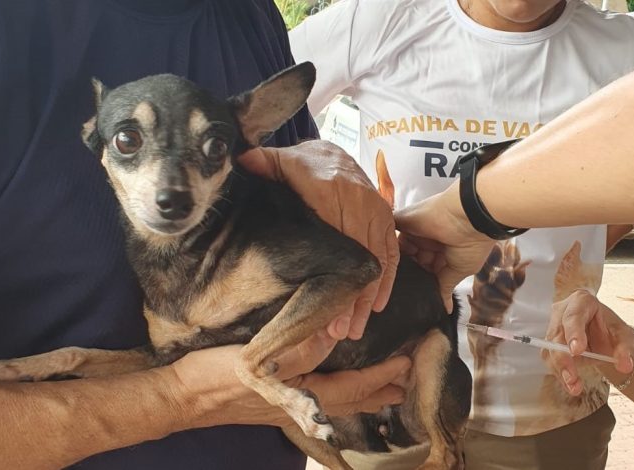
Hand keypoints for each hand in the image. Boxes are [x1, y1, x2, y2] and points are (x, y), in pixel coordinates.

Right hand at [169, 331, 409, 427]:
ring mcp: (287, 406)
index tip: (406, 362)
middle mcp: (300, 404)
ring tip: (381, 392)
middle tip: (405, 386)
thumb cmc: (216, 375)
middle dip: (379, 393)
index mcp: (302, 392)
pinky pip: (319, 402)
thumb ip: (301, 346)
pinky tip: (332, 390)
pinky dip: (337, 396)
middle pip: (351, 400)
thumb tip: (338, 331)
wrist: (182, 396)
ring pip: (336, 403)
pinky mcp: (274, 403)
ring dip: (361, 397)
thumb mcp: (260, 357)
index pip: (354, 385)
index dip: (382, 375)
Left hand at [238, 141, 399, 339]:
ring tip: (352, 330)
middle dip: (350, 297)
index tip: (325, 308)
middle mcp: (361, 201)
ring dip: (367, 297)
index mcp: (333, 190)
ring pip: (377, 261)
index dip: (333, 276)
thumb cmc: (302, 164)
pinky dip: (386, 281)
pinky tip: (376, 308)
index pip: (337, 239)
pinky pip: (391, 253)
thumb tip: (241, 160)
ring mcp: (378, 212)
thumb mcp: (279, 160)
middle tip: (338, 332)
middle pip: (359, 257)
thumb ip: (262, 163)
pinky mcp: (387, 221)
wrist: (332, 154)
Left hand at [394, 185, 495, 311]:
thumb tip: (446, 309)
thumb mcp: (459, 269)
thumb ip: (446, 286)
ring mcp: (413, 230)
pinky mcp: (402, 220)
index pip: (423, 269)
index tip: (410, 296)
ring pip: (397, 250)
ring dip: (395, 264)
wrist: (469, 217)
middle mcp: (425, 241)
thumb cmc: (471, 244)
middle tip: (396, 292)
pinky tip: (383, 262)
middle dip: (405, 274)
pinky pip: (389, 235)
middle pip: (409, 261)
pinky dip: (386, 247)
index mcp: (440, 251)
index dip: (418, 280)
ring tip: (388, 282)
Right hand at [545, 290, 633, 395]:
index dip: (573, 333)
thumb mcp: (625, 337)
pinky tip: (571, 384)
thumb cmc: (613, 331)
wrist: (606, 339)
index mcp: (581, 301)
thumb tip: (625, 366)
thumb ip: (625, 349)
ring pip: (550, 349)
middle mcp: (562, 311)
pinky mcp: (550, 344)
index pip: (573, 316)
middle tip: (572, 378)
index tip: (577, 351)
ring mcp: (553, 327)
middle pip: (557, 335)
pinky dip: (560, 373)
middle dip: (563, 358)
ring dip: (560, 370)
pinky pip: (550, 359)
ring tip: (574, 387)